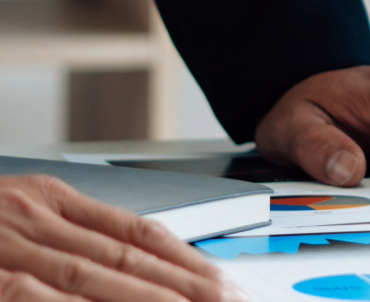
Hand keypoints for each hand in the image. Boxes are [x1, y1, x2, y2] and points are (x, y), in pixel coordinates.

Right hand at [0, 174, 242, 301]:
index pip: (137, 232)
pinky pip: (32, 292)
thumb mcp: (17, 215)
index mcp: (48, 199)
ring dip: (146, 300)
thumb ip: (71, 233)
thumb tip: (138, 267)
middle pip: (126, 259)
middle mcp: (31, 218)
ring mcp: (3, 245)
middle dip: (184, 288)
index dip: (187, 260)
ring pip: (90, 278)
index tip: (225, 284)